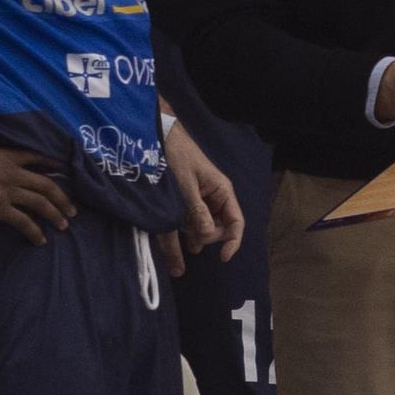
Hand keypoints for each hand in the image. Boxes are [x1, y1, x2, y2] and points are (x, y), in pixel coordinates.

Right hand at [0, 135, 75, 246]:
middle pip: (47, 185)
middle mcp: (14, 172)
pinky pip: (24, 221)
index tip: (64, 171)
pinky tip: (40, 240)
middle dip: (62, 198)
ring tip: (64, 225)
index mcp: (7, 156)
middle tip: (72, 210)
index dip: (53, 165)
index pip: (37, 158)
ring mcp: (8, 190)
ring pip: (41, 203)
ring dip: (55, 214)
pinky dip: (35, 231)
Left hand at [159, 123, 244, 276]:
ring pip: (203, 228)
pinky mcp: (185, 202)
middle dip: (207, 238)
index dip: (233, 241)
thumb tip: (206, 238)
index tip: (223, 258)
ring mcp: (199, 201)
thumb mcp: (185, 184)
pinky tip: (172, 240)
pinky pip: (189, 222)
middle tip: (188, 240)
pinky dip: (183, 231)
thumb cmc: (176, 154)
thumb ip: (196, 211)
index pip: (236, 222)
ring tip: (179, 241)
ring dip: (193, 237)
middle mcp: (213, 198)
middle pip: (219, 229)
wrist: (158, 135)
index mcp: (222, 191)